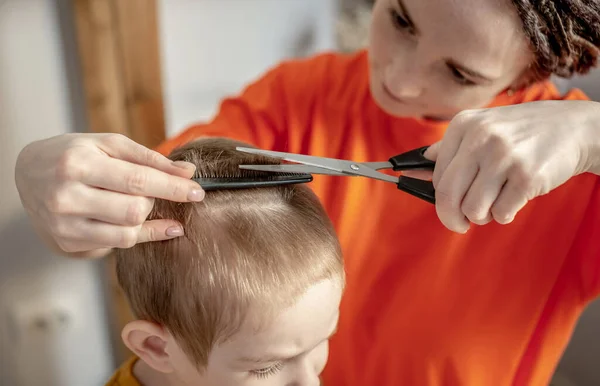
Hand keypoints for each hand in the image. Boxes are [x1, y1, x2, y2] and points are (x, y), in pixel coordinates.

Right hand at [15, 133, 204, 257]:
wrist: (27, 174)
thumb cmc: (74, 154)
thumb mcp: (108, 144)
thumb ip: (149, 158)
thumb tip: (187, 172)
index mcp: (78, 164)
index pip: (138, 181)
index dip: (173, 188)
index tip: (198, 192)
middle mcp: (66, 197)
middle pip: (134, 211)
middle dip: (155, 201)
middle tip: (154, 191)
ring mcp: (64, 225)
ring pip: (127, 234)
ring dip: (146, 219)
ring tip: (142, 204)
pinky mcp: (66, 244)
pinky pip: (116, 246)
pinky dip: (136, 234)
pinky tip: (141, 223)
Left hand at [421, 100, 599, 232]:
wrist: (574, 127)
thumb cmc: (521, 134)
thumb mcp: (482, 128)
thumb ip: (447, 149)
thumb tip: (412, 168)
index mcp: (463, 125)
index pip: (436, 176)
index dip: (439, 198)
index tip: (447, 207)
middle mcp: (481, 138)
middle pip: (447, 196)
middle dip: (451, 218)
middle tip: (461, 223)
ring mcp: (504, 157)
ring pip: (473, 210)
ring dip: (483, 215)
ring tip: (496, 202)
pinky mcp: (527, 177)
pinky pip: (500, 214)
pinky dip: (505, 214)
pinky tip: (515, 198)